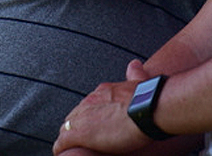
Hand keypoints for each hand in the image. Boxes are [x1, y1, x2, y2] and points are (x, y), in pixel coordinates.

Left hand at [53, 61, 195, 154]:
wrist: (149, 108)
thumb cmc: (149, 98)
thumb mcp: (139, 81)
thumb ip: (134, 73)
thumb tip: (134, 64)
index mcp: (102, 92)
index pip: (87, 105)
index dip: (87, 116)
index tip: (92, 124)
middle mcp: (89, 102)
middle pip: (74, 116)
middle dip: (75, 127)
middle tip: (80, 140)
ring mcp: (83, 118)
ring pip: (66, 128)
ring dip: (68, 138)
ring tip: (72, 149)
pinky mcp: (81, 134)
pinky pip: (63, 142)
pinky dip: (62, 148)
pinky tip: (63, 154)